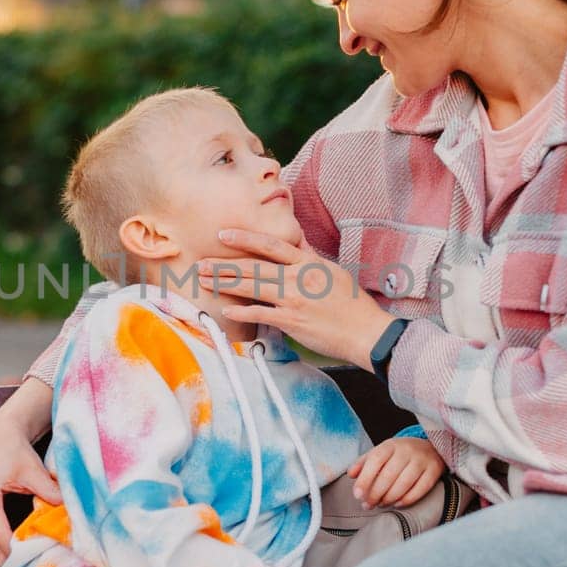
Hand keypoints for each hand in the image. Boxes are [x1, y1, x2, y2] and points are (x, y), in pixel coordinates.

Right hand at [0, 378, 61, 564]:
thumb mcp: (34, 471)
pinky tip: (17, 556)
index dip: (18, 552)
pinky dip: (1, 545)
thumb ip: (48, 492)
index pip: (1, 535)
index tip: (36, 565)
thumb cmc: (15, 450)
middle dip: (11, 560)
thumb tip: (65, 515)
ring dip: (5, 555)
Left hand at [195, 228, 393, 367]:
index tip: (224, 234)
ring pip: (252, 287)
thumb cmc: (352, 303)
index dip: (245, 238)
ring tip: (204, 280)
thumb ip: (310, 257)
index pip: (271, 245)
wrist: (366, 331)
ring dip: (225, 283)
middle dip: (224, 264)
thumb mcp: (333, 272)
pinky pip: (261, 314)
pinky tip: (225, 309)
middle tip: (200, 262)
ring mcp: (294, 299)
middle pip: (254, 266)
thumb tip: (298, 241)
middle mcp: (298, 277)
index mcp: (308, 263)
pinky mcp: (292, 321)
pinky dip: (242, 312)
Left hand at [348, 436, 444, 508]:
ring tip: (381, 504)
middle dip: (375, 493)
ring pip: (404, 483)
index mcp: (391, 444)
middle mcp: (407, 450)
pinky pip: (421, 488)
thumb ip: (364, 462)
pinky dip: (408, 499)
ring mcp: (422, 460)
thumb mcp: (381, 452)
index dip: (365, 479)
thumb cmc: (400, 454)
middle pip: (388, 475)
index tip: (357, 495)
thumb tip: (351, 474)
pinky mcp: (434, 470)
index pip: (375, 460)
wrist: (431, 447)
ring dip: (389, 498)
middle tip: (367, 505)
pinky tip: (397, 504)